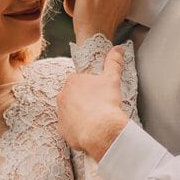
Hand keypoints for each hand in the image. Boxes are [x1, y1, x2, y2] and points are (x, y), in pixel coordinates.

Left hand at [57, 46, 129, 160]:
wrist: (101, 130)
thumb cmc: (105, 103)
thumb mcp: (112, 79)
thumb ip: (113, 62)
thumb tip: (118, 48)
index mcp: (72, 81)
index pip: (80, 81)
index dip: (91, 88)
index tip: (100, 94)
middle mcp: (62, 95)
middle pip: (74, 96)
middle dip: (84, 100)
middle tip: (99, 107)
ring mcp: (60, 113)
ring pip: (71, 111)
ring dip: (80, 114)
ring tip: (95, 119)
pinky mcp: (62, 129)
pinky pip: (70, 127)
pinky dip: (78, 128)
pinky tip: (90, 130)